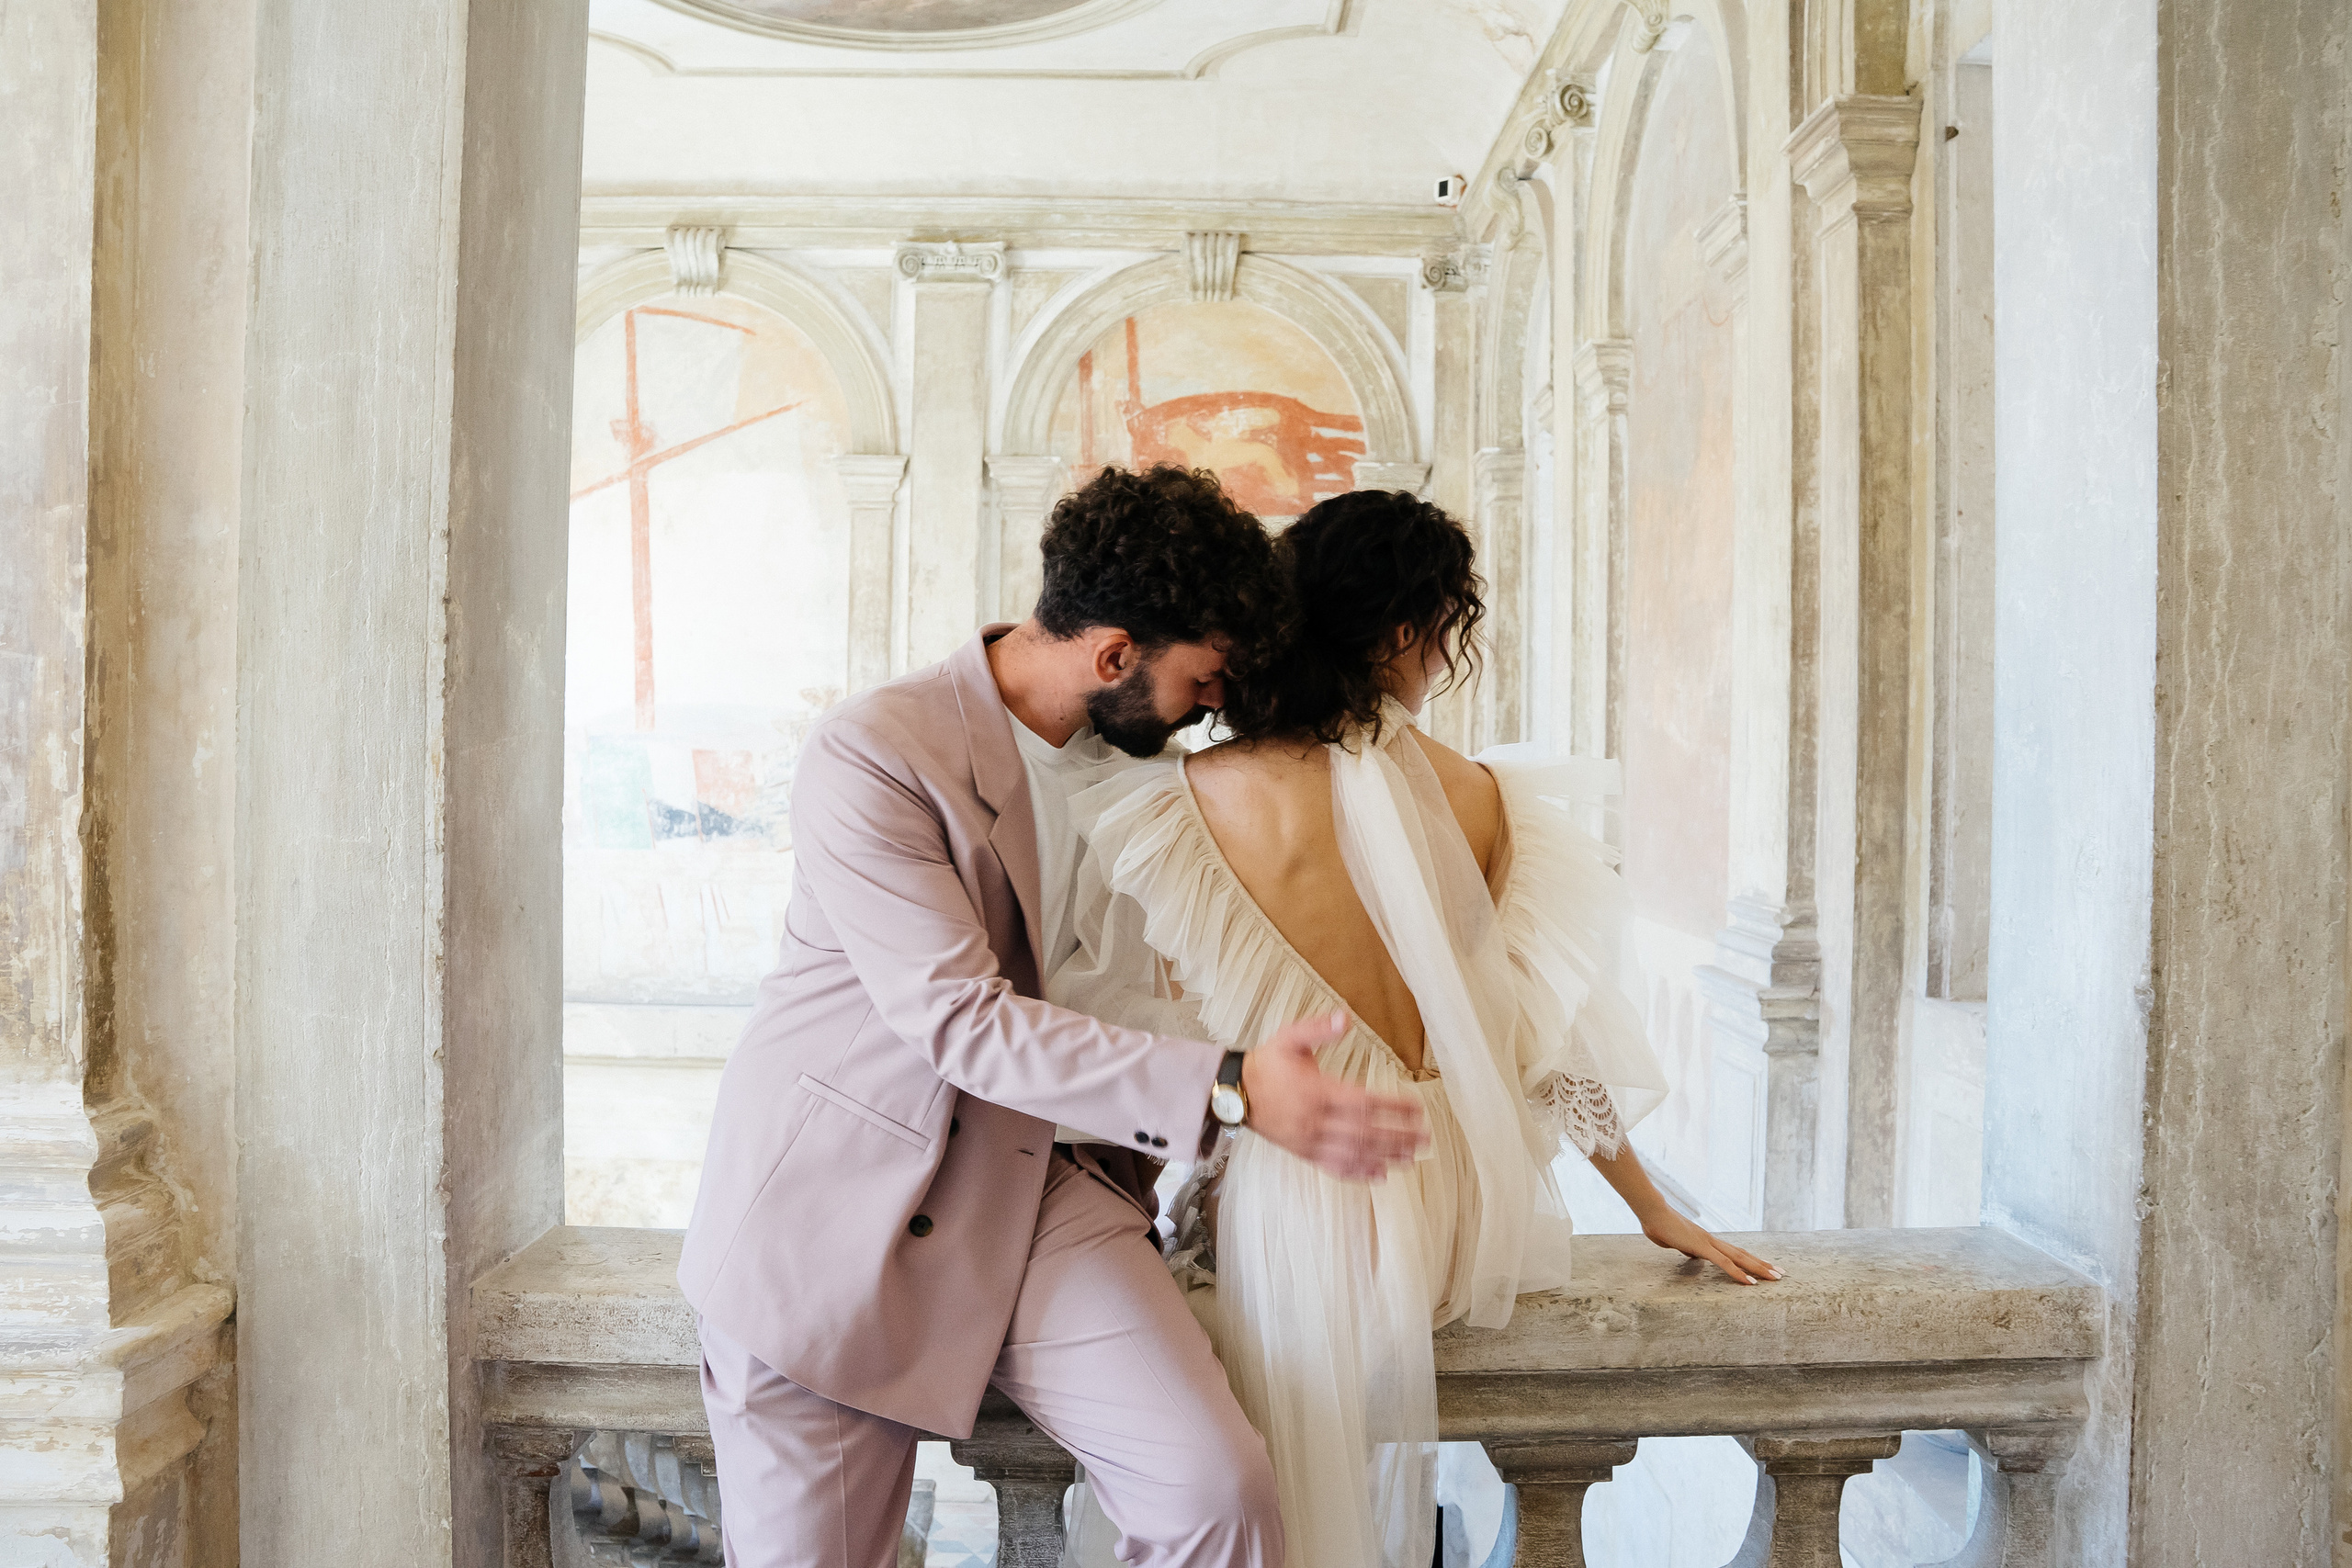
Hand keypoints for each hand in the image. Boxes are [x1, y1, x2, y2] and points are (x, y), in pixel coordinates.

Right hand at [1239, 1011, 1428, 1180]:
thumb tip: (1345, 1016)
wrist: (1235, 1093)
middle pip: (1365, 1132)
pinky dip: (1359, 1173)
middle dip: (1398, 1136)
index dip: (1394, 1107)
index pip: (1365, 1102)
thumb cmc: (1267, 1064)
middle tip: (1425, 1138)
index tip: (1417, 1108)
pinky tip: (1379, 1175)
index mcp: (1318, 1091)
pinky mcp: (1304, 1153)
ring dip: (1385, 1157)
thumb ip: (1318, 1028)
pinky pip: (1335, 1167)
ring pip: (1354, 1153)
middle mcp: (1317, 1120)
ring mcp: (1310, 1140)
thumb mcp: (1289, 1038)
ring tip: (1412, 1158)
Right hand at [1638, 1205, 1781, 1285]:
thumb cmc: (1658, 1225)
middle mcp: (1713, 1241)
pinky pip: (1724, 1263)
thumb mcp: (1674, 1242)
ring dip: (1759, 1269)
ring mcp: (1709, 1243)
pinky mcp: (1702, 1247)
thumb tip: (1691, 1254)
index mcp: (1706, 1241)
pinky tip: (1750, 1283)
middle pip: (1743, 1254)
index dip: (1749, 1260)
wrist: (1652, 1212)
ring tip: (1775, 1277)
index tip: (1763, 1267)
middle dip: (1763, 1265)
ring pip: (1740, 1258)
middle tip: (1780, 1273)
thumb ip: (1685, 1248)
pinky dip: (1738, 1273)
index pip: (1733, 1252)